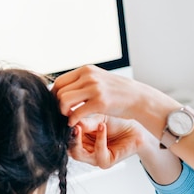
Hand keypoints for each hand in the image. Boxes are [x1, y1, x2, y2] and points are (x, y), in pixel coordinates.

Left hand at [53, 65, 178, 129]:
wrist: (139, 98)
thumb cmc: (117, 92)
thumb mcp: (99, 79)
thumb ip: (82, 81)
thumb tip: (61, 90)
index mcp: (87, 70)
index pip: (60, 81)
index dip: (54, 95)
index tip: (57, 105)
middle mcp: (89, 76)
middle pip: (59, 91)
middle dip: (57, 105)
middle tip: (63, 113)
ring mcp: (94, 88)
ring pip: (64, 100)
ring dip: (63, 112)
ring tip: (69, 117)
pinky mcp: (100, 102)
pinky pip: (76, 113)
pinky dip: (72, 120)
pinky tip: (76, 123)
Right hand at [69, 114, 144, 168]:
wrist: (135, 128)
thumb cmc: (117, 123)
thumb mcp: (98, 119)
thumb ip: (84, 122)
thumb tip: (69, 120)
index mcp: (80, 139)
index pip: (65, 138)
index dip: (64, 130)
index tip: (65, 118)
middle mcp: (85, 150)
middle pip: (68, 148)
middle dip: (69, 137)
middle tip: (72, 125)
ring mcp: (94, 157)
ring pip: (78, 154)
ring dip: (79, 140)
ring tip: (81, 126)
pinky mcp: (105, 162)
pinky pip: (98, 153)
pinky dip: (99, 139)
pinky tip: (102, 127)